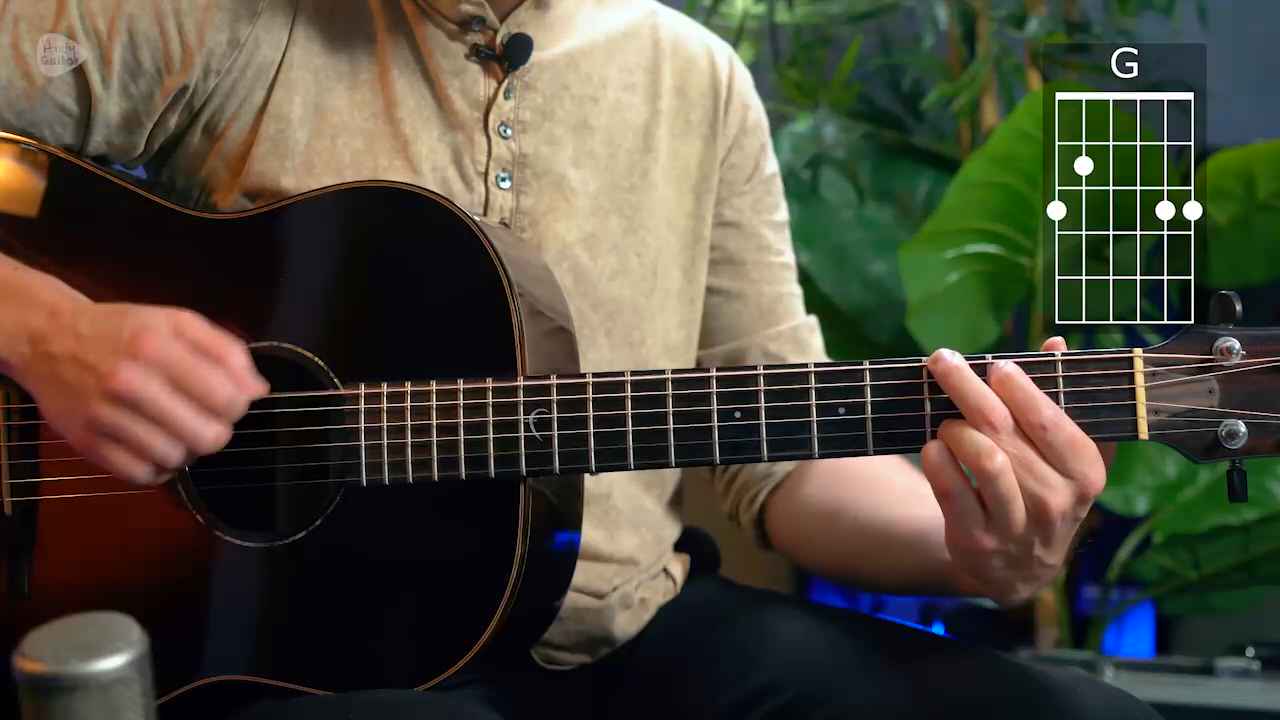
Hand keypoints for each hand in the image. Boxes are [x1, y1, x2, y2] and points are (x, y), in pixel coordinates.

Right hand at [14, 302, 268, 485]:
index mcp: (157, 346)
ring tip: (177, 428)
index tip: (229, 400)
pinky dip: (157, 466)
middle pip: (208, 436)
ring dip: (186, 449)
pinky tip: (154, 443)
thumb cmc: (123, 331)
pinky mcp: (87, 444)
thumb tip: (258, 390)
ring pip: (177, 459)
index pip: (227, 398)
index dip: (239, 405)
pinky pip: (143, 475)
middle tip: (206, 419)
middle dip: (218, 431)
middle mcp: (129, 382)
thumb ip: (225, 350)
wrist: (48, 339)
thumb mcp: (177, 322)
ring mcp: (105, 416)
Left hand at [921, 336, 1106, 605]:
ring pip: (982, 459)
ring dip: (955, 428)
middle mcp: (1056, 501)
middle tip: (943, 360)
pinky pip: (951, 489)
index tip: (996, 365)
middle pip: (1005, 432)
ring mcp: (1016, 525)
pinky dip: (937, 460)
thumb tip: (1055, 344)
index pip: (1050, 421)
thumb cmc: (1042, 489)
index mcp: (1085, 473)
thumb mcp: (1063, 453)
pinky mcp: (976, 541)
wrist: (1019, 568)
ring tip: (947, 421)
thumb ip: (1060, 399)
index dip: (1021, 389)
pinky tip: (933, 446)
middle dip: (968, 389)